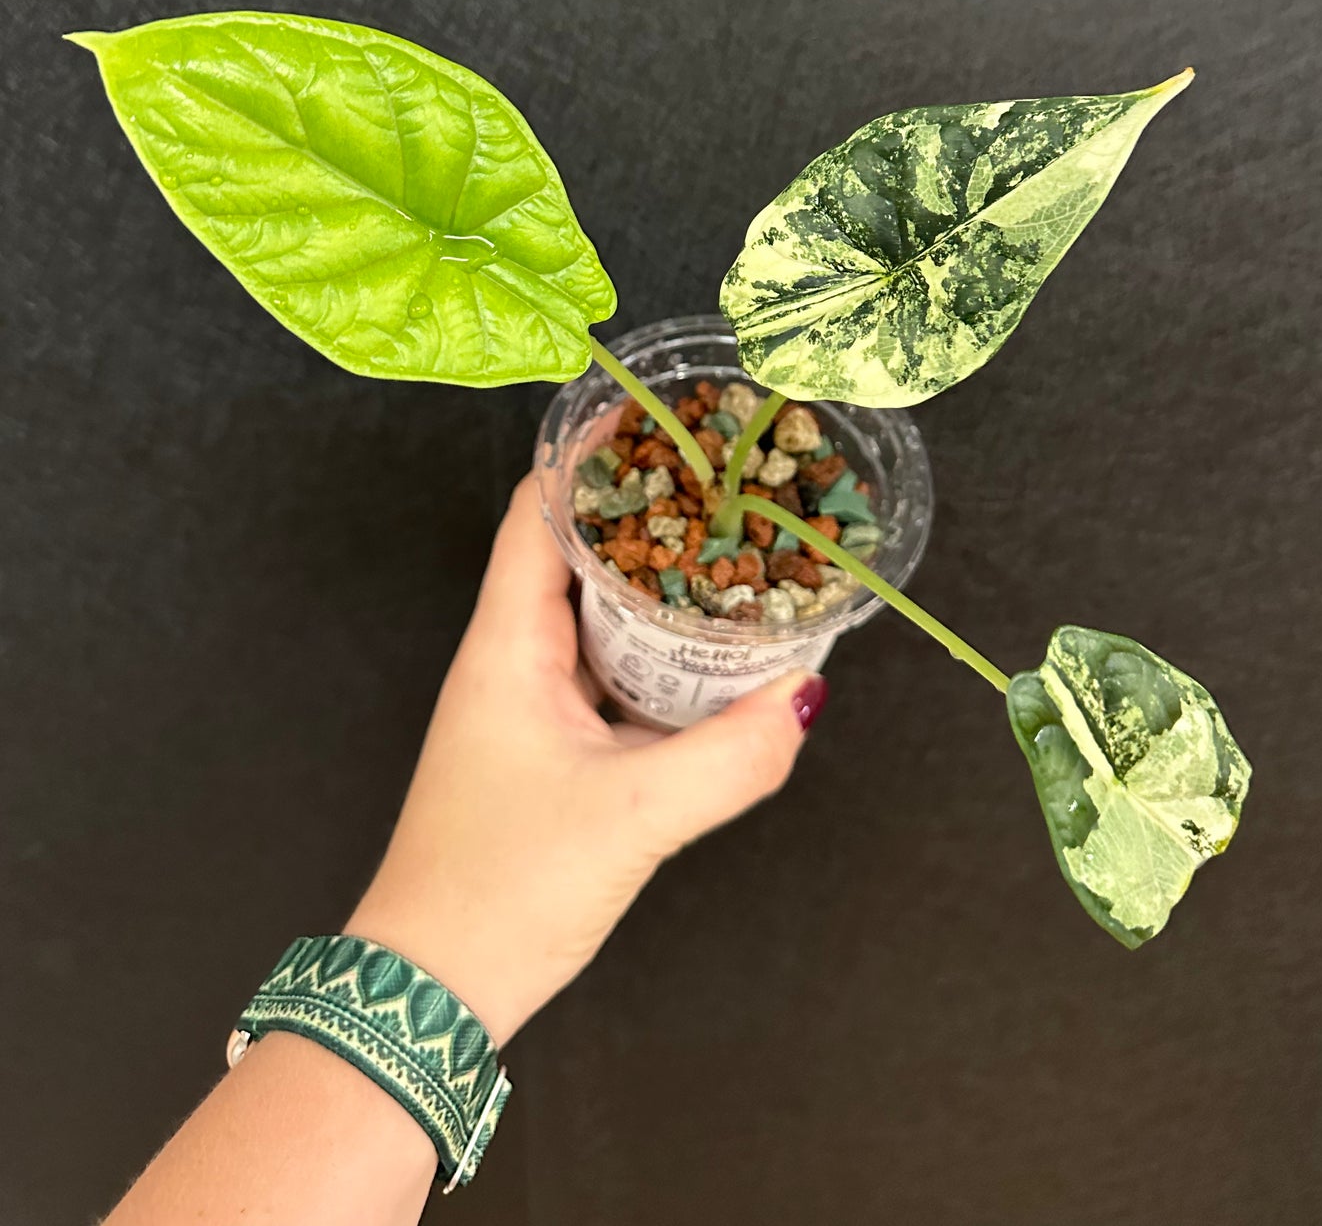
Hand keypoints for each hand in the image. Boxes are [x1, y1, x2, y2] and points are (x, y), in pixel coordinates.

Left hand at [346, 474, 826, 1044]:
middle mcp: (512, 660)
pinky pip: (611, 676)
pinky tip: (715, 659)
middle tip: (726, 482)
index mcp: (506, 646)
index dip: (591, 456)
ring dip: (658, 587)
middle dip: (648, 513)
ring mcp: (528, 707)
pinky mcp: (550, 752)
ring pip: (598, 618)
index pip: (537, 514)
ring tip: (736, 553)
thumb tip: (804, 697)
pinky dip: (660, 655)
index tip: (659, 416)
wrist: (429, 993)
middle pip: (575, 554)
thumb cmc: (501, 888)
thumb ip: (726, 758)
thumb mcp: (629, 817)